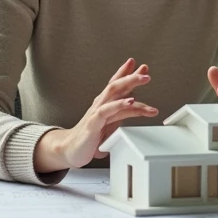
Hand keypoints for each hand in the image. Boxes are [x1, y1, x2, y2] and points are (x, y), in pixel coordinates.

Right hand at [34, 58, 157, 172]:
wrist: (71, 150)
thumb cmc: (91, 137)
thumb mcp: (111, 123)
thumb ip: (122, 113)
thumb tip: (138, 106)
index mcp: (105, 103)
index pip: (116, 84)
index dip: (128, 74)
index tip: (142, 67)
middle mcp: (100, 104)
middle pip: (116, 84)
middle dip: (132, 76)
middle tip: (146, 73)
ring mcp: (96, 112)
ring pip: (113, 92)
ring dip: (129, 84)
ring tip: (143, 79)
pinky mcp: (93, 123)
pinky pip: (106, 111)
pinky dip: (118, 104)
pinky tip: (129, 101)